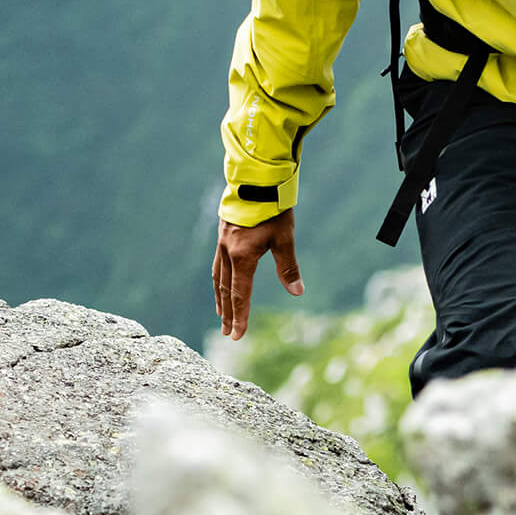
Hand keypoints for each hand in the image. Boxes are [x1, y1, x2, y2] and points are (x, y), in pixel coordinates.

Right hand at [212, 211, 301, 340]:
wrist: (255, 179)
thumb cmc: (272, 207)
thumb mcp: (284, 237)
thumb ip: (288, 266)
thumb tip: (297, 292)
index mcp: (242, 256)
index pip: (241, 294)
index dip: (240, 316)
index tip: (238, 335)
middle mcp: (228, 252)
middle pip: (226, 290)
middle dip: (228, 313)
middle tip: (228, 333)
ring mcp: (223, 242)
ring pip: (219, 277)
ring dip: (221, 297)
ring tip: (221, 313)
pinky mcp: (223, 234)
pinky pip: (218, 263)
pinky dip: (219, 278)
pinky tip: (222, 281)